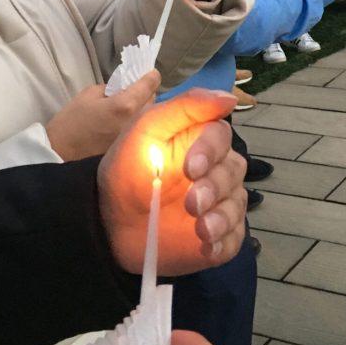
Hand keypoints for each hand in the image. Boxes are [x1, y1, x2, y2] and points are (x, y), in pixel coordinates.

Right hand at [47, 72, 160, 161]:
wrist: (59, 153)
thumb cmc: (71, 121)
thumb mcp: (88, 94)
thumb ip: (111, 88)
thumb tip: (123, 89)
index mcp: (125, 105)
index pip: (150, 85)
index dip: (152, 76)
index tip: (150, 72)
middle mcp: (135, 122)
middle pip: (152, 101)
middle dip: (147, 92)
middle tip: (137, 87)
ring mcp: (134, 137)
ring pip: (148, 116)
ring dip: (143, 107)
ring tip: (131, 103)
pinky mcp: (129, 148)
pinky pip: (140, 129)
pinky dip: (136, 121)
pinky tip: (124, 120)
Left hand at [98, 90, 246, 274]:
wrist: (108, 221)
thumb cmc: (126, 170)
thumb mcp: (146, 129)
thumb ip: (184, 107)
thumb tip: (229, 97)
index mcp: (200, 142)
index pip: (221, 138)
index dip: (210, 152)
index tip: (191, 168)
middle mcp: (216, 171)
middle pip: (234, 172)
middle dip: (215, 188)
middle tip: (191, 203)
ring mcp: (218, 205)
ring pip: (237, 205)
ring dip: (222, 217)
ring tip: (201, 229)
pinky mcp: (217, 237)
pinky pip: (233, 239)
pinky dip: (224, 243)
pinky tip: (207, 247)